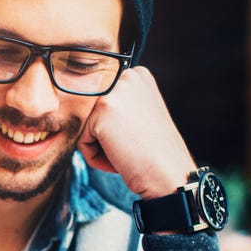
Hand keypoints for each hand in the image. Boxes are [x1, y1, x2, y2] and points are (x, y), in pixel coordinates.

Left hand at [76, 66, 196, 198]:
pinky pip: (82, 141)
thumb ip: (121, 106)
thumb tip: (86, 104)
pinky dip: (95, 157)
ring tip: (128, 152)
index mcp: (138, 76)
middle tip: (133, 147)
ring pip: (86, 128)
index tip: (137, 138)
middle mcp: (128, 77)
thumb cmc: (156, 153)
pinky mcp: (102, 111)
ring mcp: (115, 92)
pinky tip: (120, 158)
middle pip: (92, 115)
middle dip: (107, 138)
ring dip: (102, 148)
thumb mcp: (142, 116)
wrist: (168, 175)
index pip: (103, 105)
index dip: (117, 130)